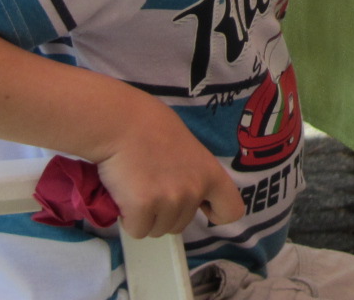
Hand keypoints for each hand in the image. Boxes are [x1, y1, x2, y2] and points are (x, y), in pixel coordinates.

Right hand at [95, 99, 244, 238]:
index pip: (230, 210)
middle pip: (182, 224)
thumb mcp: (188, 148)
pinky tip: (126, 194)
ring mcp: (170, 200)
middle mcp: (195, 190)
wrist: (122, 122)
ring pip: (158, 230)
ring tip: (137, 187)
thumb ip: (193, 172)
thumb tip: (187, 189)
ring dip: (146, 217)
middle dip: (165, 213)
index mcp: (211, 173)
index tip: (202, 208)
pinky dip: (129, 219)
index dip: (215, 213)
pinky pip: (137, 230)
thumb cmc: (151, 127)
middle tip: (151, 186)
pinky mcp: (143, 207)